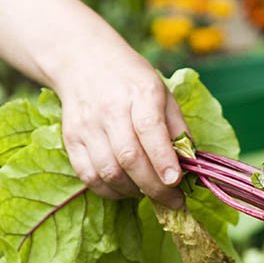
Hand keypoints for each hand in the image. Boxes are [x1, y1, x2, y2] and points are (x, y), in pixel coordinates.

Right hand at [55, 47, 188, 207]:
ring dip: (133, 191)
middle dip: (154, 187)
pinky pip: (88, 176)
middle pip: (129, 158)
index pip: (149, 130)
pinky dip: (109, 191)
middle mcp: (110, 110)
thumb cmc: (131, 81)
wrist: (83, 62)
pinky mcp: (71, 139)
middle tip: (173, 201)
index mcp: (140, 94)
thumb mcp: (163, 94)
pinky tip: (125, 189)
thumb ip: (178, 128)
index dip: (163, 160)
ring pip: (108, 172)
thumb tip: (192, 163)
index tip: (176, 182)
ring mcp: (87, 126)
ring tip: (150, 193)